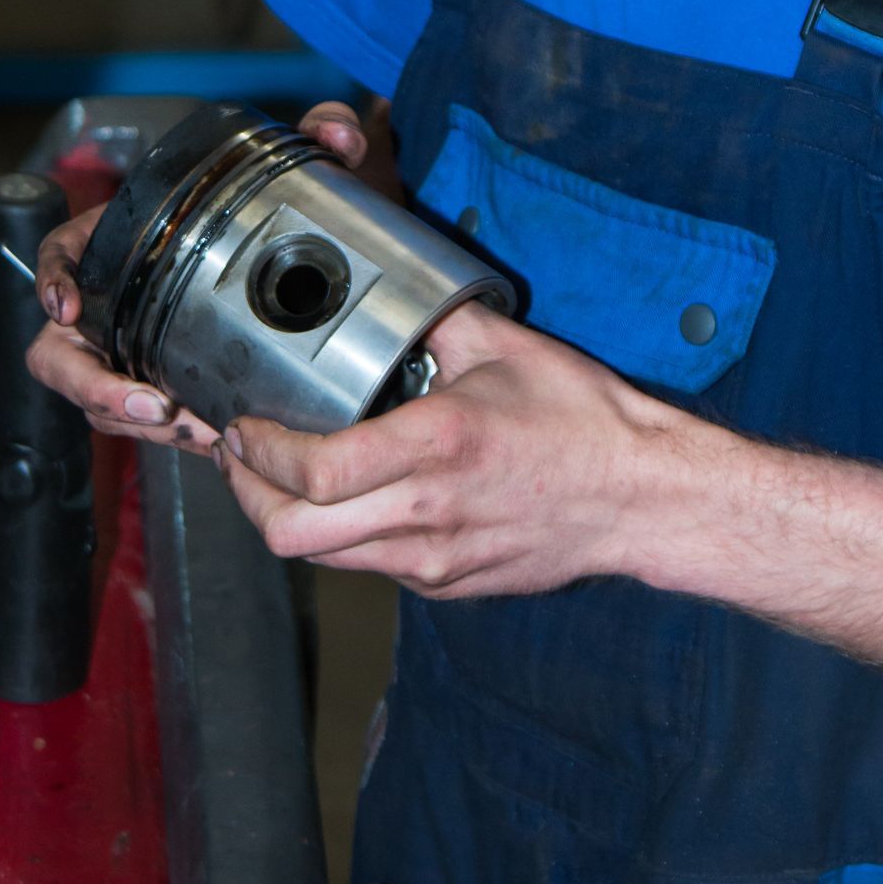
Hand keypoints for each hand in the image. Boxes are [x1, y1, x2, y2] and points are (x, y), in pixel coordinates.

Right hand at [23, 101, 383, 449]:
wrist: (303, 258)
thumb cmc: (275, 209)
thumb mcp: (299, 169)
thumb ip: (319, 133)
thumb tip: (335, 134)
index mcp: (118, 243)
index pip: (58, 255)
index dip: (51, 280)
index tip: (65, 307)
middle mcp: (110, 305)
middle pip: (60, 356)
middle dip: (96, 388)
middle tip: (154, 404)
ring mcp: (129, 353)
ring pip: (101, 403)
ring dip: (142, 424)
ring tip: (194, 430)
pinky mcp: (161, 389)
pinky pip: (145, 423)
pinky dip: (174, 436)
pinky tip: (214, 440)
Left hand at [216, 299, 732, 596]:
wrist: (641, 499)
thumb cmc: (584, 419)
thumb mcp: (507, 346)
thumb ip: (433, 321)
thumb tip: (386, 298)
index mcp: (436, 446)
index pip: (312, 472)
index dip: (255, 454)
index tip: (242, 426)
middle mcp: (426, 513)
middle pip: (293, 536)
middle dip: (248, 496)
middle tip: (242, 457)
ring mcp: (434, 561)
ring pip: (321, 559)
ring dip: (288, 518)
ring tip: (282, 477)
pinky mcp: (445, 585)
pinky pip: (368, 565)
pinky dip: (341, 535)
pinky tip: (351, 498)